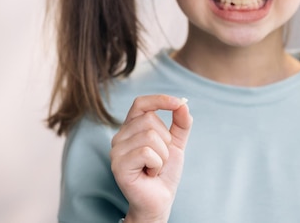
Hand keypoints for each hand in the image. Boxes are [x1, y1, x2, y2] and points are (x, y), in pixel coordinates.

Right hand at [110, 94, 192, 222]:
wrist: (160, 199)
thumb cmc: (164, 172)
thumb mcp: (176, 143)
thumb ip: (181, 123)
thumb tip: (183, 104)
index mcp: (131, 127)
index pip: (141, 103)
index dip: (160, 100)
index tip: (179, 103)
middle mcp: (120, 136)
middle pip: (150, 119)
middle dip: (165, 140)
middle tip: (160, 158)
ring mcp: (116, 150)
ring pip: (150, 136)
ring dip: (162, 155)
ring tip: (155, 167)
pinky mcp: (118, 165)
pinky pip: (146, 152)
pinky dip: (157, 164)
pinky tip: (150, 173)